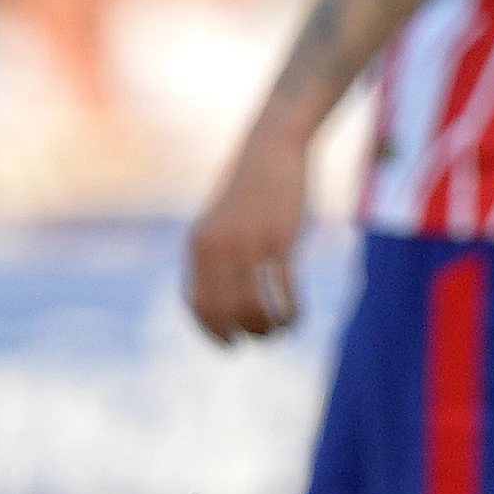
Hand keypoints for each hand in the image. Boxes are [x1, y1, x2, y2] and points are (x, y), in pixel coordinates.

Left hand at [184, 128, 314, 341]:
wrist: (272, 147)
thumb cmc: (250, 184)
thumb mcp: (222, 219)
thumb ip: (216, 252)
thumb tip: (223, 293)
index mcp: (199, 245)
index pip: (197, 304)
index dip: (211, 332)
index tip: (229, 345)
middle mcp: (218, 248)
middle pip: (224, 311)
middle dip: (241, 334)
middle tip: (259, 340)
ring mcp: (249, 244)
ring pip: (253, 306)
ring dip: (267, 328)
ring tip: (280, 331)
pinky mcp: (280, 239)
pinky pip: (284, 290)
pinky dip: (291, 313)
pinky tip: (297, 319)